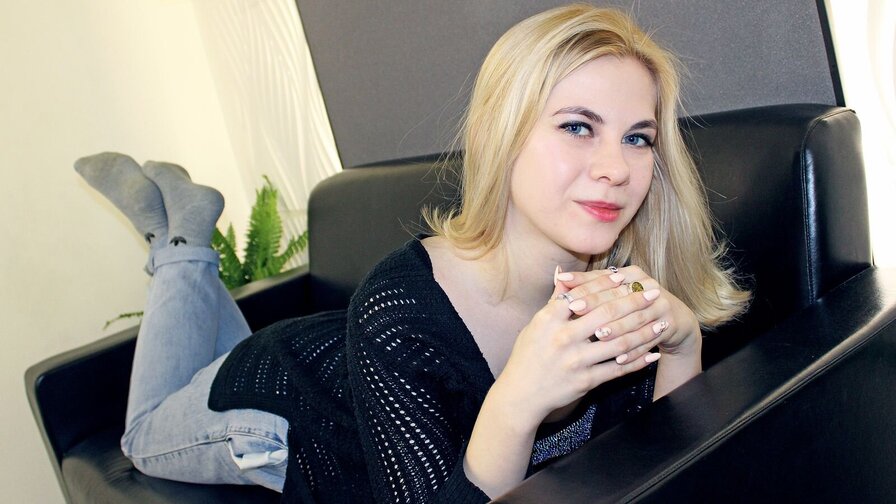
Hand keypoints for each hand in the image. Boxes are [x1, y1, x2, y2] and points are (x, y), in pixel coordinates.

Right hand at [493, 275, 665, 427]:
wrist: (520, 394)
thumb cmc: (527, 355)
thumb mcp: (536, 324)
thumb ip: (554, 299)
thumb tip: (563, 273)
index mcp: (549, 319)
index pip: (584, 294)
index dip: (606, 285)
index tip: (625, 278)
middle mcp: (563, 337)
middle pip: (606, 315)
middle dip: (634, 303)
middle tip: (653, 294)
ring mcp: (576, 360)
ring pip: (618, 342)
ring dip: (644, 332)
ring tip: (661, 322)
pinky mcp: (585, 381)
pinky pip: (617, 369)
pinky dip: (638, 361)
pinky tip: (653, 354)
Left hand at [555, 266, 700, 358]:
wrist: (671, 320)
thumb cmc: (629, 306)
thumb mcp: (611, 293)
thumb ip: (585, 286)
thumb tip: (558, 277)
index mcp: (631, 273)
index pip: (604, 278)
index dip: (584, 286)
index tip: (565, 294)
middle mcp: (648, 285)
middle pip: (618, 297)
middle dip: (597, 306)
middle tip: (575, 313)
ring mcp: (661, 304)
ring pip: (634, 319)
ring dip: (616, 329)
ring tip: (598, 336)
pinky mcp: (669, 324)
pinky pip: (648, 340)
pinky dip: (633, 351)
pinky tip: (618, 359)